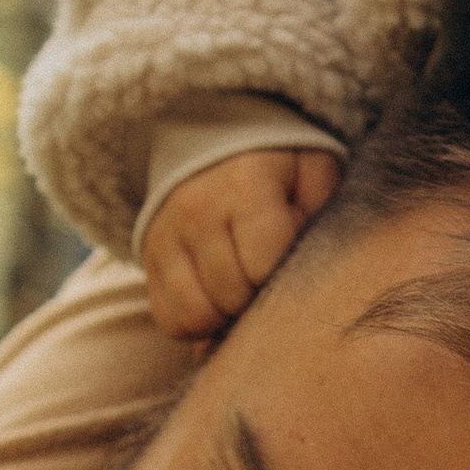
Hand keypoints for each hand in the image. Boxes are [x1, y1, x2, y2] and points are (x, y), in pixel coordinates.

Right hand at [144, 147, 341, 342]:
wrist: (217, 145)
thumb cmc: (280, 169)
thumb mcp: (314, 172)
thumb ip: (320, 214)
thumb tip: (300, 268)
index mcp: (244, 187)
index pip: (263, 266)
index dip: (284, 276)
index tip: (290, 259)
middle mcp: (196, 212)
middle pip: (231, 296)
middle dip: (257, 297)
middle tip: (268, 276)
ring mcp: (166, 238)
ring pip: (196, 316)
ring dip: (225, 316)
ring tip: (243, 291)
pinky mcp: (149, 261)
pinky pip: (170, 321)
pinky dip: (197, 324)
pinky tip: (217, 299)